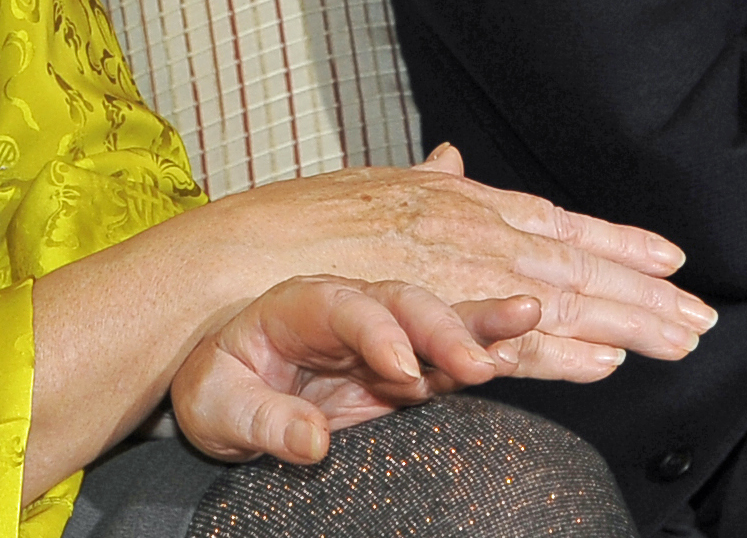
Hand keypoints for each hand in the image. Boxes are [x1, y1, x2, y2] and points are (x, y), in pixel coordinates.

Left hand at [172, 279, 542, 463]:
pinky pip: (449, 360)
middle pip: (403, 303)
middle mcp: (351, 309)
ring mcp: (382, 337)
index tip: (401, 370)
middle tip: (478, 364)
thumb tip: (313, 443)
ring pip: (438, 320)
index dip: (377, 334)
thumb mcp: (219, 408)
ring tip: (526, 317)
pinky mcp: (405, 371)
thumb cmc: (219, 389)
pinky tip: (518, 351)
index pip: (345, 307)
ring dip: (481, 324)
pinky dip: (485, 353)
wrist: (228, 391)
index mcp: (301, 304)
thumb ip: (265, 422)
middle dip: (444, 329)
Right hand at [201, 145, 714, 377]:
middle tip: (701, 317)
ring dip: (623, 322)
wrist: (245, 261)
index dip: (617, 240)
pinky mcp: (434, 329)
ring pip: (558, 300)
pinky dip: (562, 355)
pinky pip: (511, 345)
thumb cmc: (298, 225)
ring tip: (677, 341)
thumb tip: (450, 156)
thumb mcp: (372, 186)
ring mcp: (454, 278)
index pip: (558, 222)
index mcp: (460, 202)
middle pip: (574, 263)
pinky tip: (605, 367)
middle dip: (643, 291)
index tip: (670, 258)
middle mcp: (468, 232)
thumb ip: (420, 180)